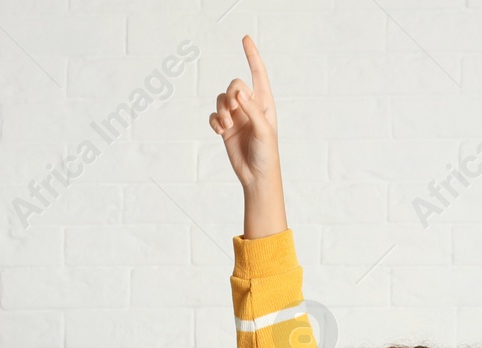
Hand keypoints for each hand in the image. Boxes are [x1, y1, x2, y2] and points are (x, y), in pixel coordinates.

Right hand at [209, 35, 278, 187]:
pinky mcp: (226, 128)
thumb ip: (252, 109)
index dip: (252, 56)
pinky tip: (220, 132)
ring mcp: (237, 117)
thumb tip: (239, 92)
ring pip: (221, 100)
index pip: (258, 74)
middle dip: (231, 94)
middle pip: (235, 85)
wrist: (256, 175)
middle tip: (233, 110)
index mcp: (264, 103)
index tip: (245, 38)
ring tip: (226, 126)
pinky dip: (214, 122)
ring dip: (221, 111)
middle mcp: (250, 106)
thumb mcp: (264, 130)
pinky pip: (214, 116)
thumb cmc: (267, 153)